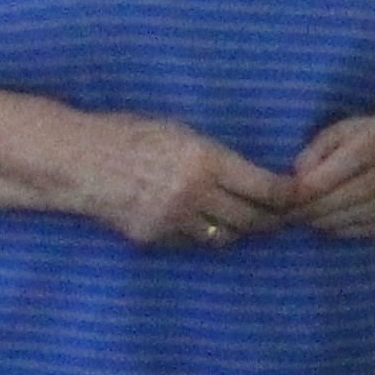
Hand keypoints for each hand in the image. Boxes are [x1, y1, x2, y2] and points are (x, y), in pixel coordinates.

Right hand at [88, 118, 301, 250]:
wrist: (77, 161)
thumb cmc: (129, 134)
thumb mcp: (181, 132)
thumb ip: (215, 156)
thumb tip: (250, 172)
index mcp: (206, 161)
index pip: (265, 188)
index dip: (288, 195)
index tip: (297, 194)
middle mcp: (194, 194)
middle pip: (252, 219)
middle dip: (272, 219)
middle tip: (283, 216)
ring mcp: (174, 220)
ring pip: (226, 237)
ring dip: (241, 230)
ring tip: (249, 222)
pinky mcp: (155, 238)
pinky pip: (193, 242)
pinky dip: (204, 235)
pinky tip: (206, 223)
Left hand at [284, 106, 374, 239]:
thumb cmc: (366, 135)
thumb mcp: (339, 131)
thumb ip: (317, 151)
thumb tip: (299, 178)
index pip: (354, 159)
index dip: (322, 179)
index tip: (294, 194)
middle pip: (361, 189)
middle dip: (323, 206)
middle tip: (294, 214)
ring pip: (370, 211)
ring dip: (334, 220)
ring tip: (308, 222)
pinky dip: (352, 230)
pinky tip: (332, 228)